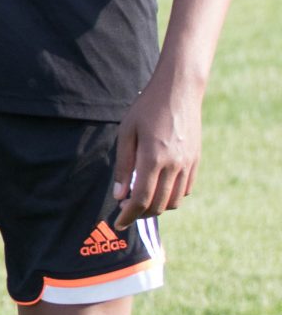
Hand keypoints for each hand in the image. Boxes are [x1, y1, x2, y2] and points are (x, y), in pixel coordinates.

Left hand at [112, 69, 203, 228]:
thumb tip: (120, 196)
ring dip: (157, 207)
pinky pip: (186, 189)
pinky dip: (172, 196)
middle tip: (126, 211)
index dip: (129, 215)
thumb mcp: (126, 133)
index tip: (118, 223)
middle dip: (141, 213)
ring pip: (174, 201)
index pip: (142, 199)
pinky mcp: (196, 161)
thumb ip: (123, 166)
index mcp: (153, 158)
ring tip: (140, 201)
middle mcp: (174, 165)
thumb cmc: (146, 109)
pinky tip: (159, 188)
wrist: (179, 92)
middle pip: (159, 205)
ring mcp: (188, 164)